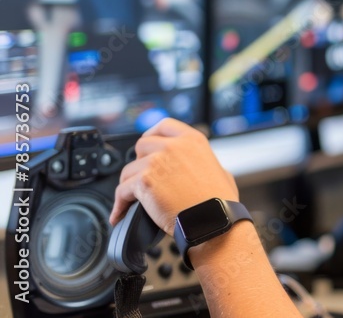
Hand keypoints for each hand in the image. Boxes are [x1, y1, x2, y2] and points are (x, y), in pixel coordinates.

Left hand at [110, 118, 237, 235]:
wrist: (212, 220)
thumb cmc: (219, 202)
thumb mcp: (220, 171)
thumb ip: (203, 163)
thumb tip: (196, 167)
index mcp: (193, 140)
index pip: (164, 126)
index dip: (153, 136)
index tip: (149, 147)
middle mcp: (174, 146)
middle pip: (142, 145)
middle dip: (141, 161)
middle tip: (145, 178)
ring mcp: (157, 162)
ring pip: (129, 169)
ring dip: (129, 185)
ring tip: (133, 200)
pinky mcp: (144, 181)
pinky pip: (121, 191)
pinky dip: (119, 204)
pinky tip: (120, 214)